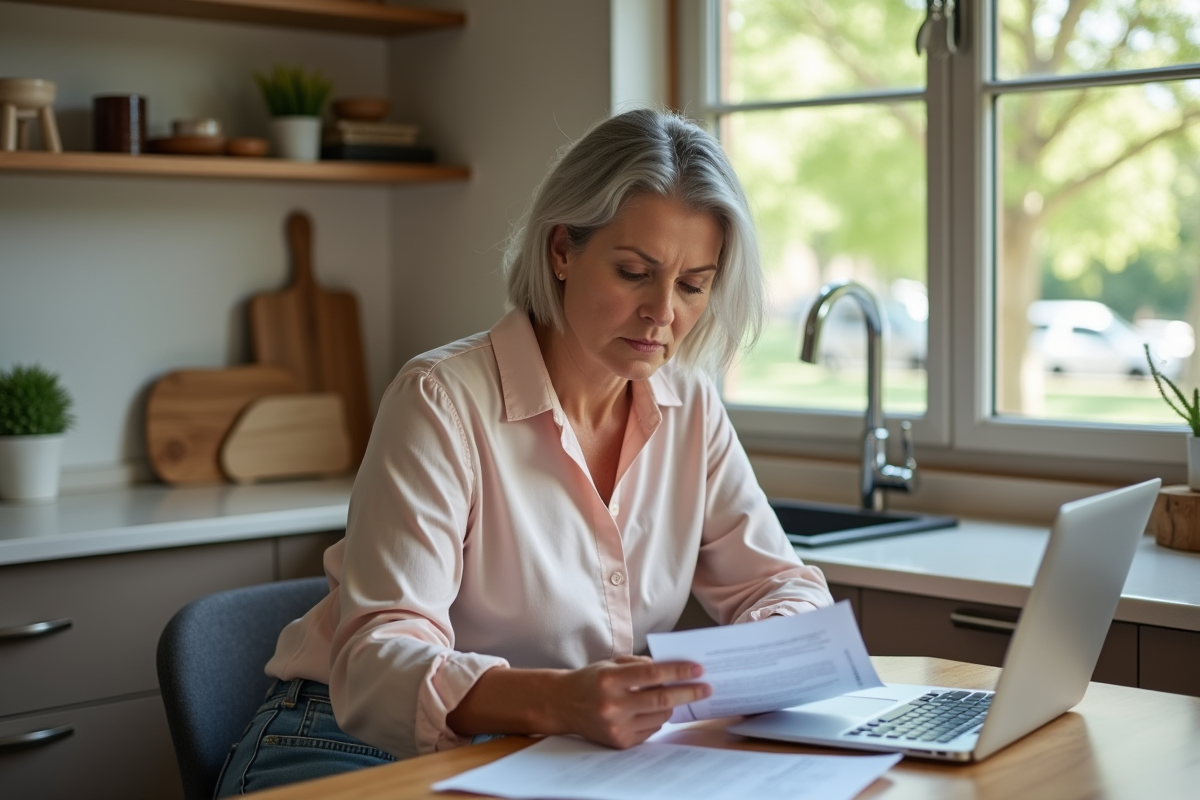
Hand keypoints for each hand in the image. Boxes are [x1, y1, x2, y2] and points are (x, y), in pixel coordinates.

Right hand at [548, 655, 710, 748]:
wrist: (562, 705)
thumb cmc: (591, 680)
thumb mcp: (611, 664)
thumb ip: (640, 664)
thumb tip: (672, 670)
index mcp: (610, 680)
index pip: (653, 674)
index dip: (678, 671)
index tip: (698, 669)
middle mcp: (613, 705)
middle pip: (662, 699)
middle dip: (689, 692)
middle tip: (706, 688)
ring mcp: (616, 727)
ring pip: (660, 716)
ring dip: (671, 705)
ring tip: (671, 696)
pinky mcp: (620, 742)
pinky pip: (651, 729)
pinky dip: (657, 718)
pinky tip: (650, 709)